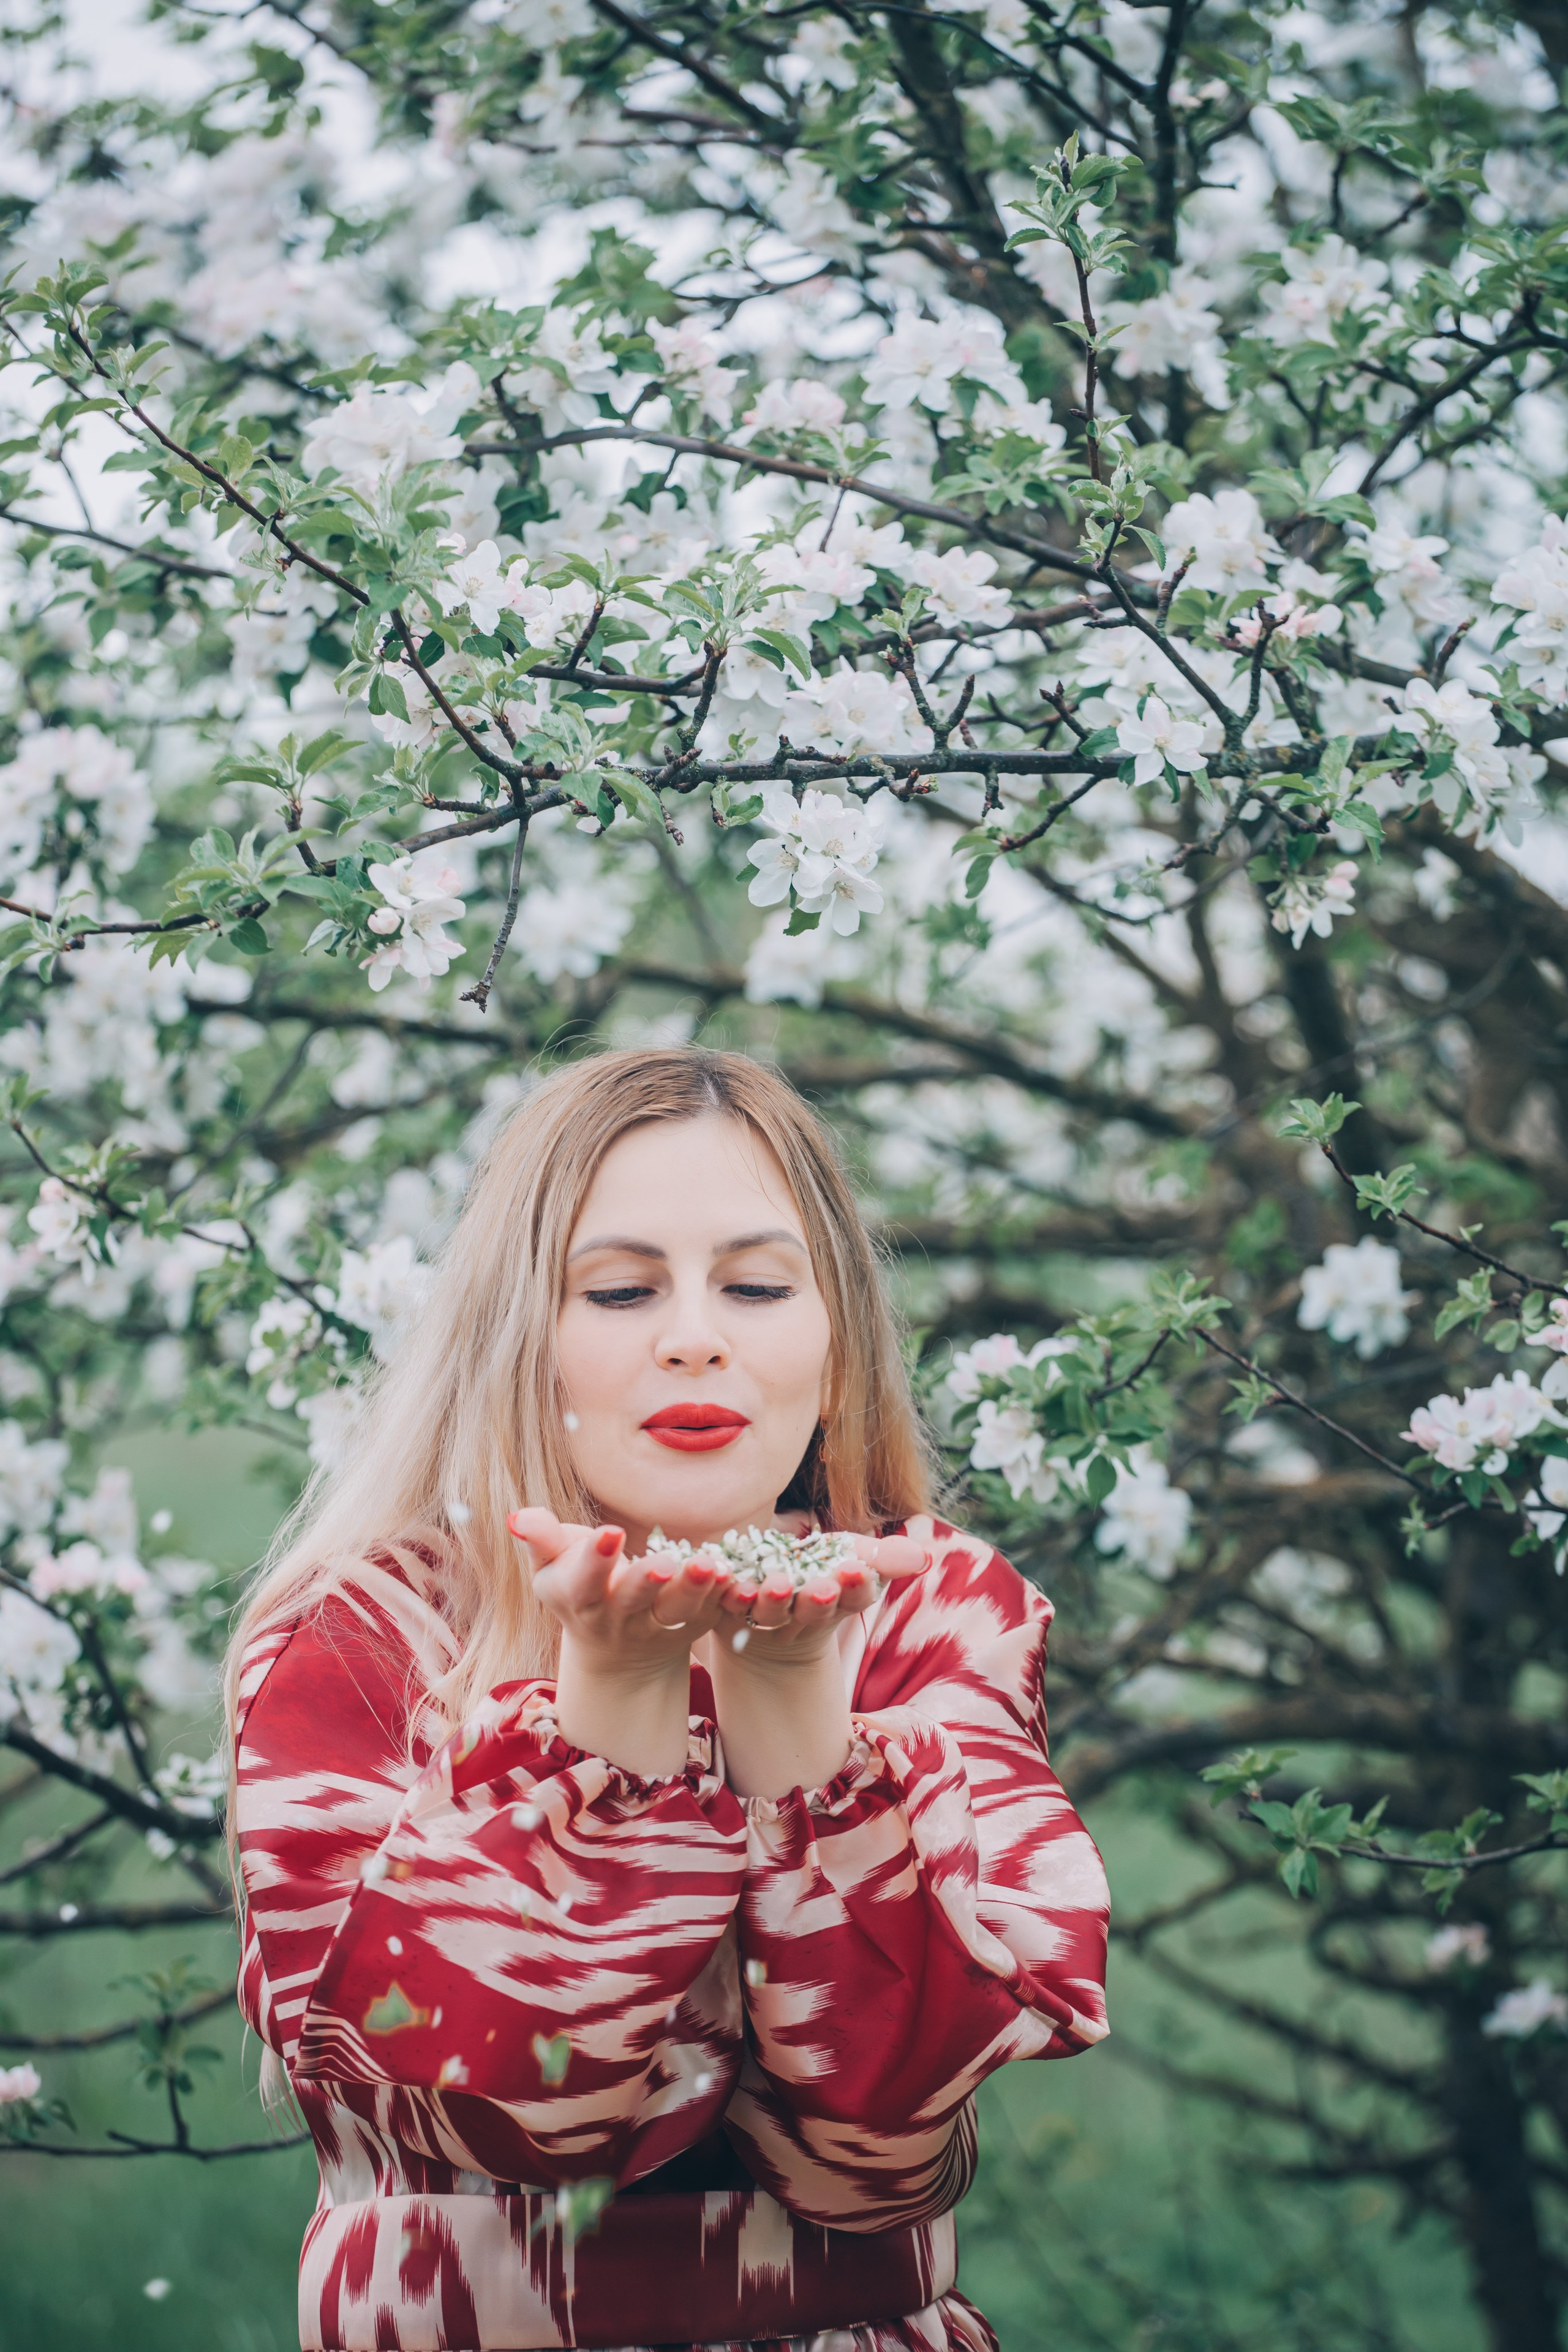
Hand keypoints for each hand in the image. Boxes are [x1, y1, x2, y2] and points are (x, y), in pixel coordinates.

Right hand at [507, 1507, 737, 1671]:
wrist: (616, 1649)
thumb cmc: (579, 1588)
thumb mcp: (552, 1568)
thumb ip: (540, 1540)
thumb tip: (518, 1515)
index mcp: (580, 1599)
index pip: (583, 1581)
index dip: (594, 1560)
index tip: (610, 1533)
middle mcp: (619, 1618)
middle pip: (632, 1600)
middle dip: (644, 1582)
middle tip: (661, 1562)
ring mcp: (659, 1626)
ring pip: (678, 1611)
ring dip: (694, 1589)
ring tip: (710, 1564)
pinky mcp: (695, 1626)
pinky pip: (713, 1613)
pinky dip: (726, 1598)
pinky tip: (739, 1577)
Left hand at [713, 1531, 929, 1668]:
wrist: (768, 1610)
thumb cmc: (821, 1575)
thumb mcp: (853, 1561)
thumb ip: (883, 1558)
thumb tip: (921, 1556)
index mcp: (839, 1601)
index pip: (855, 1596)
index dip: (857, 1585)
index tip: (858, 1569)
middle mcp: (804, 1615)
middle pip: (814, 1609)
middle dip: (819, 1599)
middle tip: (824, 1587)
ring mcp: (766, 1617)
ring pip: (770, 1612)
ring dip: (774, 1601)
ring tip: (776, 1586)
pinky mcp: (728, 1611)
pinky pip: (727, 1605)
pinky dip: (728, 1594)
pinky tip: (728, 1581)